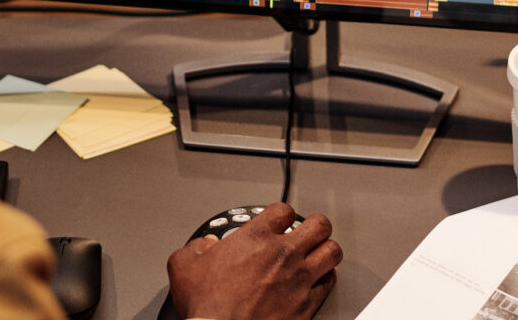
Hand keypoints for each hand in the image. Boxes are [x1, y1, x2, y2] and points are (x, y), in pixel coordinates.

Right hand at [167, 203, 341, 319]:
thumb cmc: (208, 307)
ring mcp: (299, 279)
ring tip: (319, 252)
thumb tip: (204, 246)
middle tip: (309, 231)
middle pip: (319, 225)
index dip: (282, 214)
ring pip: (332, 251)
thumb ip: (196, 247)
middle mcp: (282, 254)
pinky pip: (329, 283)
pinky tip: (318, 279)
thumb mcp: (184, 266)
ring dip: (326, 249)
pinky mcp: (308, 305)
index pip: (284, 210)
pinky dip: (325, 279)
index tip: (279, 222)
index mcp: (255, 238)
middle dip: (315, 226)